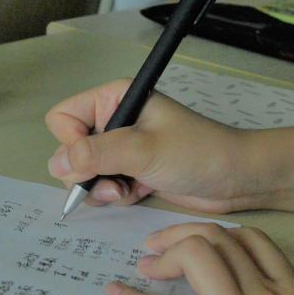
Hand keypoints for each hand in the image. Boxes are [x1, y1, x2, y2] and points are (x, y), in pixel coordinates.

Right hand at [45, 79, 254, 212]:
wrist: (236, 178)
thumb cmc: (198, 153)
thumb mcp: (144, 150)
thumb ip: (97, 155)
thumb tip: (57, 165)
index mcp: (113, 98)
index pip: (63, 118)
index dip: (71, 143)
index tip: (96, 159)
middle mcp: (112, 120)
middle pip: (67, 149)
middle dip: (86, 173)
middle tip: (114, 183)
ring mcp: (120, 148)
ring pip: (82, 172)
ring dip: (100, 188)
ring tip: (127, 190)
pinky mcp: (128, 171)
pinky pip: (100, 186)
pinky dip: (114, 195)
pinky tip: (138, 193)